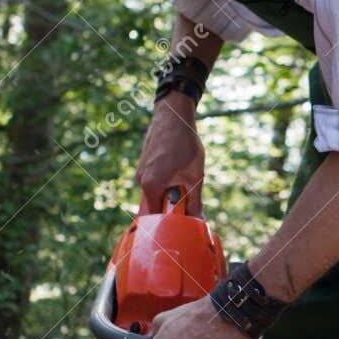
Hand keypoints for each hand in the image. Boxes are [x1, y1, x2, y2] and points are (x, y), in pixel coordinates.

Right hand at [135, 93, 204, 212]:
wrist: (173, 114)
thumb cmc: (185, 143)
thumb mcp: (195, 175)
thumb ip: (195, 201)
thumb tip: (198, 221)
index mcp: (151, 185)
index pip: (153, 218)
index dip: (166, 224)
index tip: (180, 224)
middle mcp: (141, 180)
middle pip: (153, 206)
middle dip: (168, 208)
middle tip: (186, 202)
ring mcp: (140, 171)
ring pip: (153, 192)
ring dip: (167, 193)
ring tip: (182, 180)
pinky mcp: (143, 163)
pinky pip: (152, 181)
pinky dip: (163, 182)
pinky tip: (176, 170)